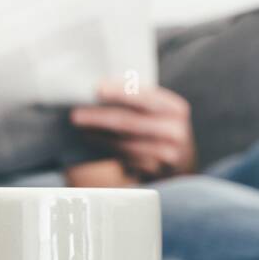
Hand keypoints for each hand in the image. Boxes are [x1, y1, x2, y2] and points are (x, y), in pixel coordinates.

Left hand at [70, 81, 196, 180]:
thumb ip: (141, 99)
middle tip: (76, 114)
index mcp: (176, 109)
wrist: (183, 161)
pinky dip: (106, 148)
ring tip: (80, 126)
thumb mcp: (161, 110)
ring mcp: (167, 155)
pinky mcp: (156, 171)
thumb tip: (102, 88)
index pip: (145, 97)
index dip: (120, 92)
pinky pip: (125, 158)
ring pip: (124, 143)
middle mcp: (175, 132)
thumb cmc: (163, 127)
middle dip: (100, 117)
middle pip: (129, 122)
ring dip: (98, 135)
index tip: (97, 88)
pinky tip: (92, 139)